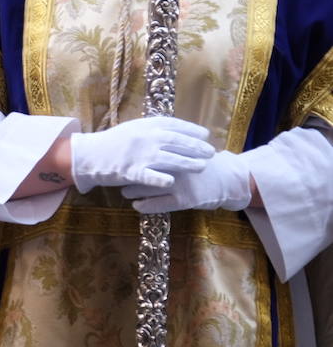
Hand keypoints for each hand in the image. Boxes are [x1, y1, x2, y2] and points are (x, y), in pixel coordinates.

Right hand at [69, 116, 214, 191]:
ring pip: (170, 159)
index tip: (205, 135)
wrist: (88, 155)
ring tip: (202, 167)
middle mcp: (146, 138)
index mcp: (147, 126)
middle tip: (211, 152)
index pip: (176, 126)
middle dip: (196, 147)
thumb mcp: (132, 129)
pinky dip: (162, 179)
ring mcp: (139, 155)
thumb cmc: (111, 143)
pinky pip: (150, 176)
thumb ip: (152, 129)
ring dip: (188, 163)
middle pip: (178, 142)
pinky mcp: (131, 171)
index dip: (192, 130)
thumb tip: (172, 129)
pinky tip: (173, 182)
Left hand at [121, 150, 251, 213]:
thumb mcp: (188, 150)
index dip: (132, 157)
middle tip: (118, 177)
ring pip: (148, 187)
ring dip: (132, 190)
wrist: (228, 180)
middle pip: (144, 169)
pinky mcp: (184, 200)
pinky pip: (158, 204)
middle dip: (128, 175)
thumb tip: (144, 141)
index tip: (120, 160)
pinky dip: (145, 205)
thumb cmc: (204, 164)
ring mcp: (180, 183)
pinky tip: (137, 205)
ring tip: (125, 191)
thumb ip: (170, 145)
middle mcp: (177, 166)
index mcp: (178, 150)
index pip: (148, 151)